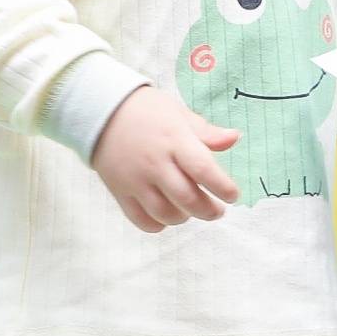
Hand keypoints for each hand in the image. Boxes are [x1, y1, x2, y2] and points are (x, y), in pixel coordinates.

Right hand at [90, 86, 242, 229]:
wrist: (101, 110)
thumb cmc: (146, 111)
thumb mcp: (178, 113)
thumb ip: (207, 132)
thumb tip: (235, 138)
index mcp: (174, 140)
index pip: (204, 170)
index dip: (223, 187)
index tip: (233, 195)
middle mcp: (155, 163)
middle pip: (187, 198)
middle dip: (209, 210)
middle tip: (218, 210)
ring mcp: (135, 179)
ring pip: (165, 213)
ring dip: (184, 217)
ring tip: (191, 210)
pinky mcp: (119, 191)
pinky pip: (140, 219)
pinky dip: (158, 224)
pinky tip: (167, 216)